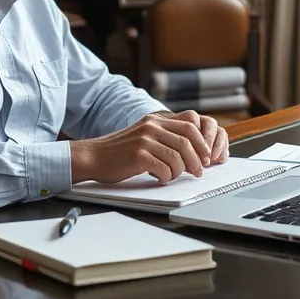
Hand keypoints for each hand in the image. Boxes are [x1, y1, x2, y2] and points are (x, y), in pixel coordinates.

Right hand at [70, 112, 221, 184]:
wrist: (94, 156)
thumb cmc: (120, 151)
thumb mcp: (143, 135)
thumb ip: (164, 136)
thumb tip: (191, 151)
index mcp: (156, 120)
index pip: (189, 125)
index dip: (202, 143)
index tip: (206, 157)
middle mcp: (152, 127)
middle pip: (187, 142)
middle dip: (197, 160)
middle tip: (198, 172)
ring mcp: (145, 140)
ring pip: (177, 157)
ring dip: (180, 171)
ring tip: (173, 176)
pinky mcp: (138, 156)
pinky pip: (164, 168)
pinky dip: (166, 177)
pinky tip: (160, 178)